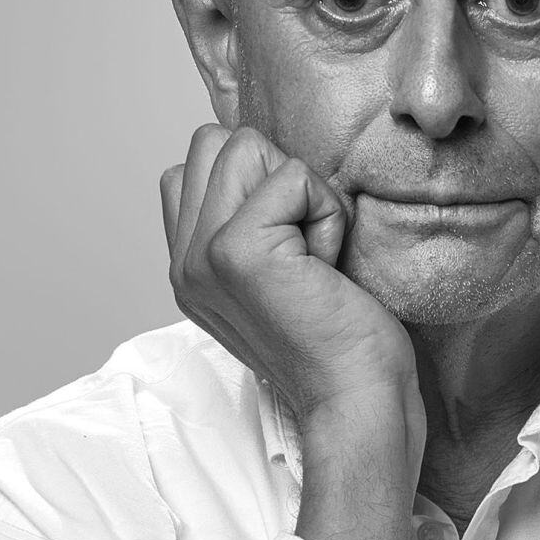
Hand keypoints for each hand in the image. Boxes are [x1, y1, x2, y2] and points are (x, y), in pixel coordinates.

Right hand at [161, 124, 424, 539]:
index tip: (289, 241)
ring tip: (314, 251)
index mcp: (188, 263)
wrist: (356, 398)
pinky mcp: (237, 252)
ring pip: (246, 146)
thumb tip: (264, 159)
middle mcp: (183, 259)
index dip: (258, 180)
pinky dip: (326, 210)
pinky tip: (327, 263)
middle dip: (275, 174)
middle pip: (216, 141)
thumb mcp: (275, 274)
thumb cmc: (337, 336)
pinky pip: (292, 176)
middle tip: (303, 241)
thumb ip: (246, 221)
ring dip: (302, 191)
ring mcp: (203, 254)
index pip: (197, 161)